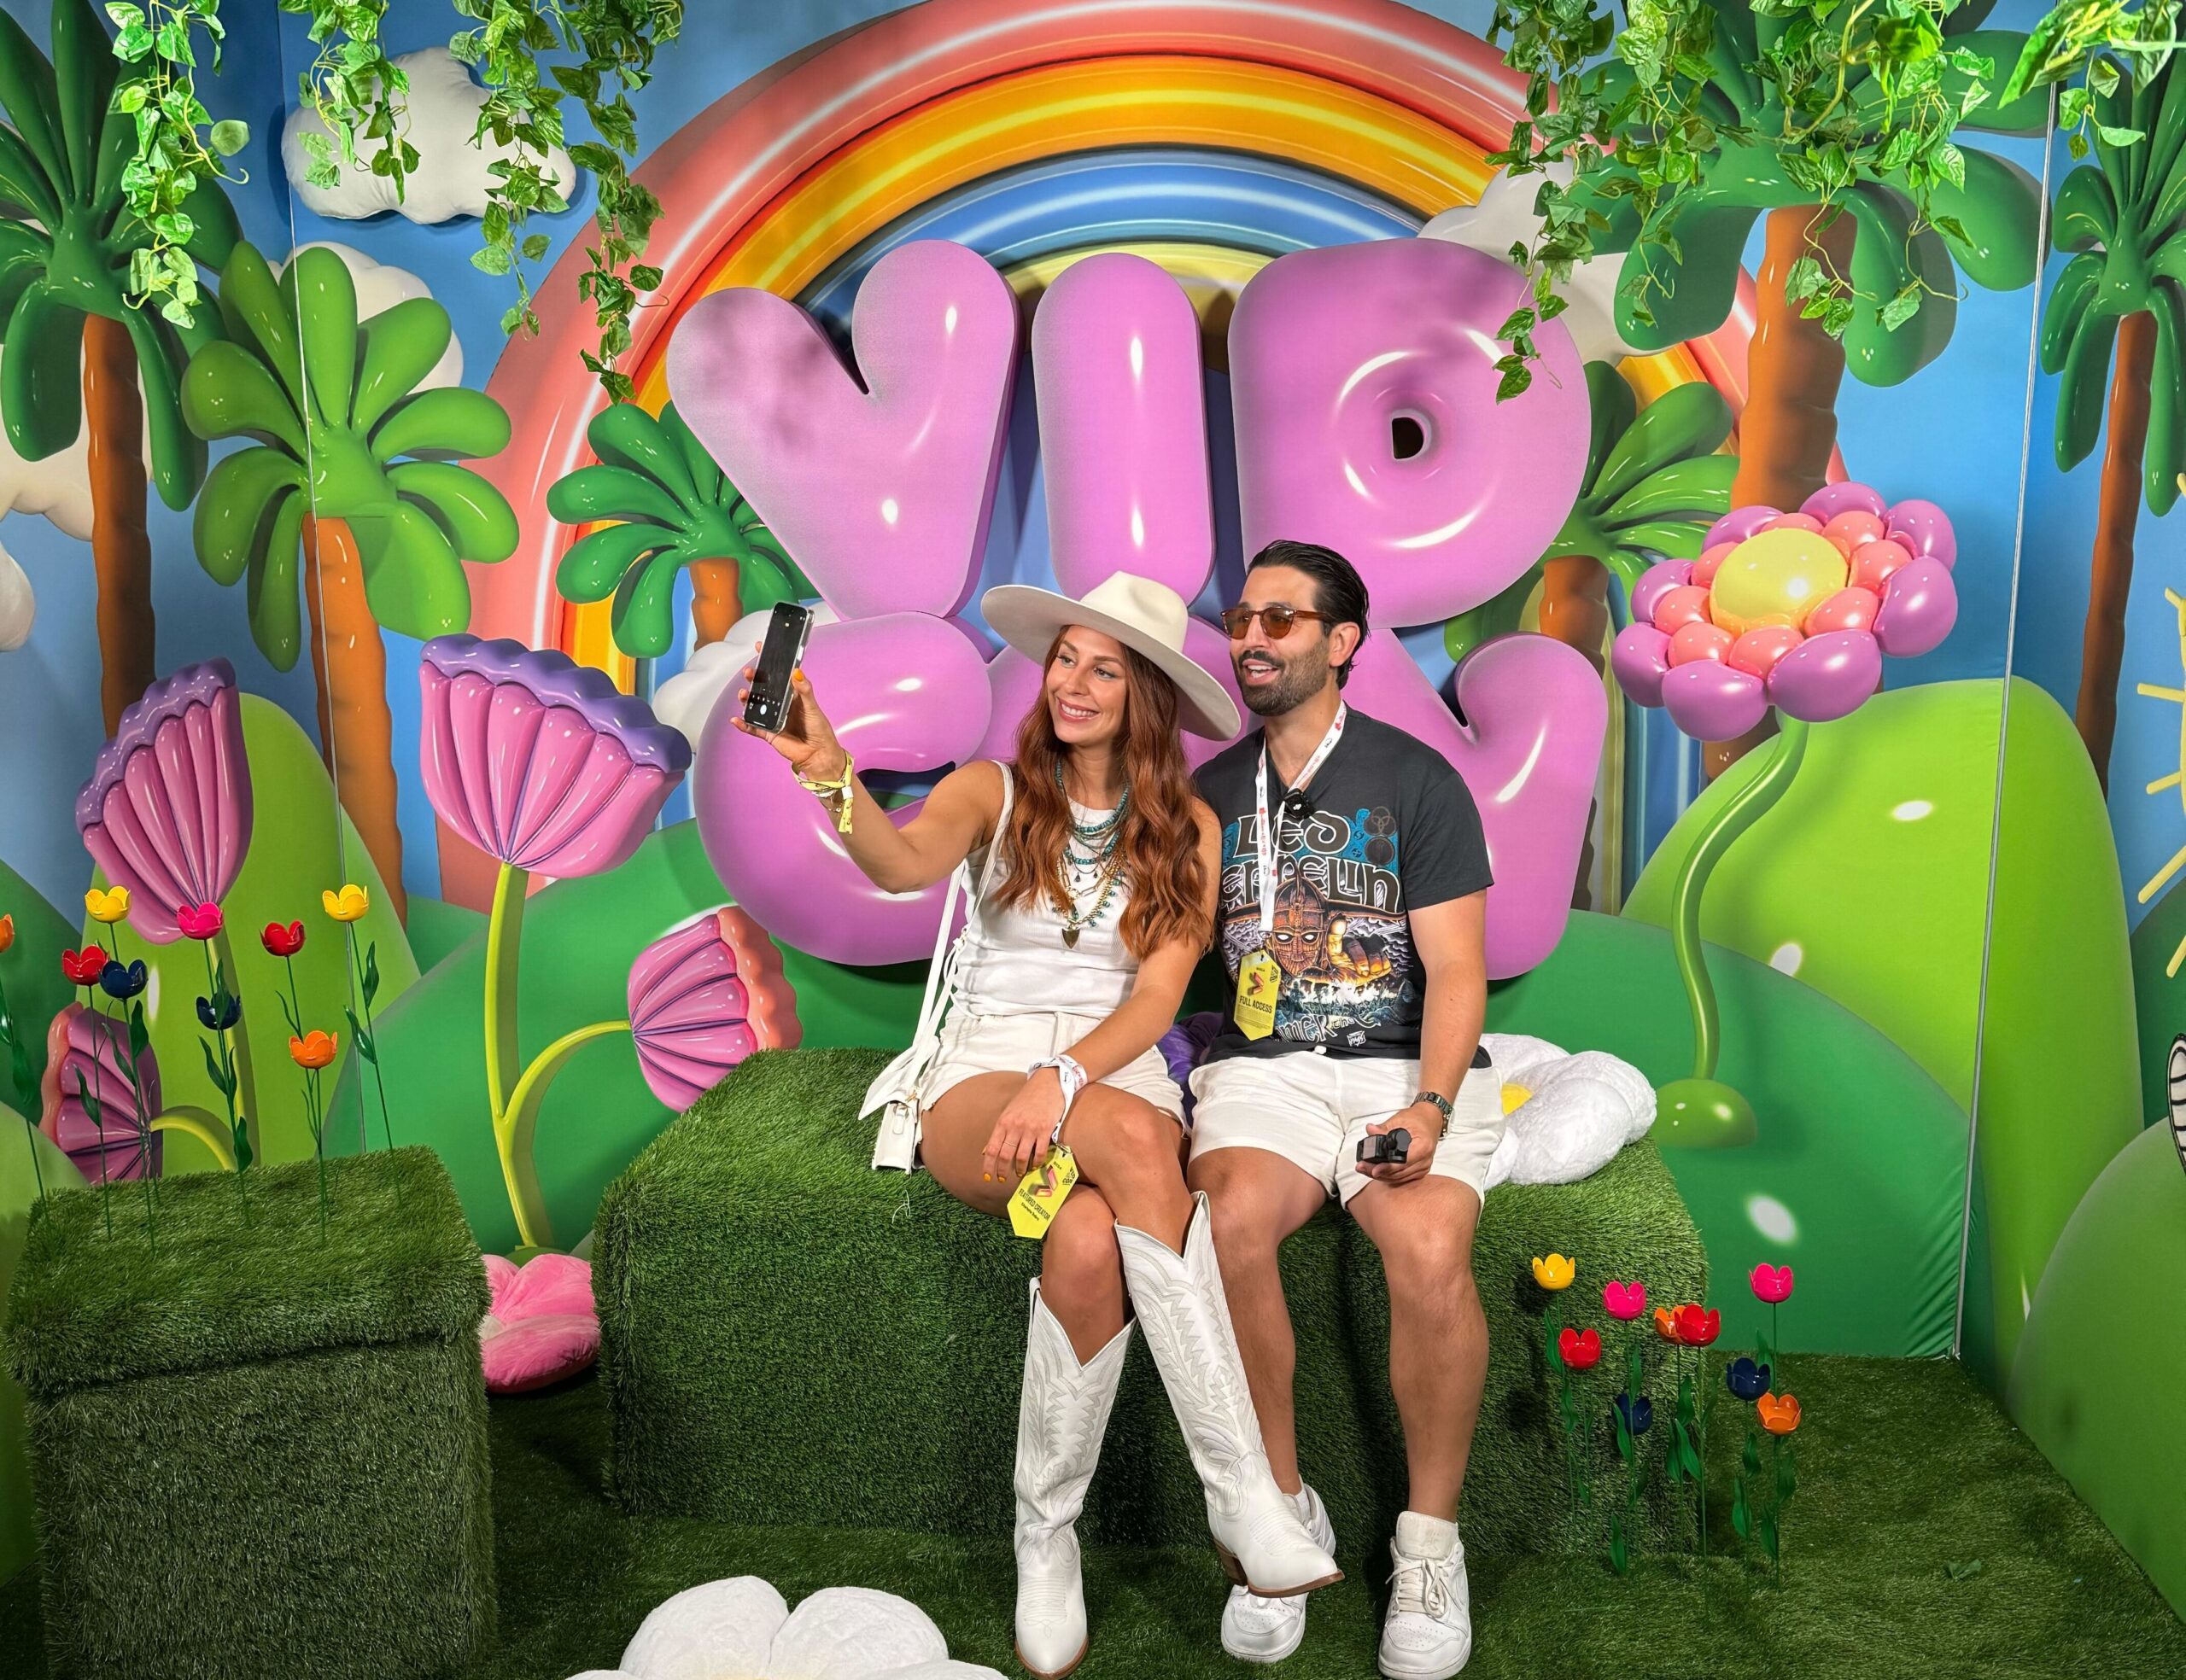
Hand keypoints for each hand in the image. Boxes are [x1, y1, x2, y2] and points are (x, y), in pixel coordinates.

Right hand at [734, 654, 845, 780]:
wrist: (818, 753)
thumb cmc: (818, 728)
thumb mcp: (812, 706)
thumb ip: (804, 689)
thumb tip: (796, 672)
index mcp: (791, 695)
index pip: (777, 675)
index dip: (768, 662)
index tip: (760, 648)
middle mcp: (779, 705)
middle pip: (762, 689)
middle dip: (754, 679)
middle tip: (749, 672)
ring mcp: (772, 719)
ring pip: (754, 706)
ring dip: (746, 699)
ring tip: (743, 694)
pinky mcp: (768, 733)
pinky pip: (752, 728)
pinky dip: (743, 724)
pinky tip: (735, 719)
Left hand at [983, 1068, 1065, 1185]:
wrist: (1047, 1084)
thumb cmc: (1027, 1099)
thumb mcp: (1009, 1112)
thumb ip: (999, 1132)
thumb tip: (987, 1151)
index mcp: (1003, 1122)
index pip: (992, 1149)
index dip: (988, 1166)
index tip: (988, 1177)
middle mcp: (1015, 1126)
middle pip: (1005, 1155)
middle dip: (1003, 1171)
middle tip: (1003, 1178)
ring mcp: (1030, 1129)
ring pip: (1022, 1157)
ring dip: (1020, 1168)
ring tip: (1020, 1172)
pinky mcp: (1045, 1130)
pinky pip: (1039, 1152)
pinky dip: (1036, 1162)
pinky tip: (1035, 1165)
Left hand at [1359, 1101, 1441, 1185]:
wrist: (1429, 1121)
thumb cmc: (1418, 1120)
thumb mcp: (1399, 1119)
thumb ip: (1383, 1128)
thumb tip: (1370, 1130)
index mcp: (1423, 1146)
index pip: (1403, 1162)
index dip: (1387, 1168)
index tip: (1373, 1169)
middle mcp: (1425, 1160)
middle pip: (1398, 1173)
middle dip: (1378, 1172)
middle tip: (1362, 1167)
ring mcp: (1423, 1168)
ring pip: (1398, 1178)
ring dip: (1381, 1175)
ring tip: (1364, 1169)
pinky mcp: (1418, 1171)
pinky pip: (1402, 1178)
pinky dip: (1388, 1176)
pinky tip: (1376, 1171)